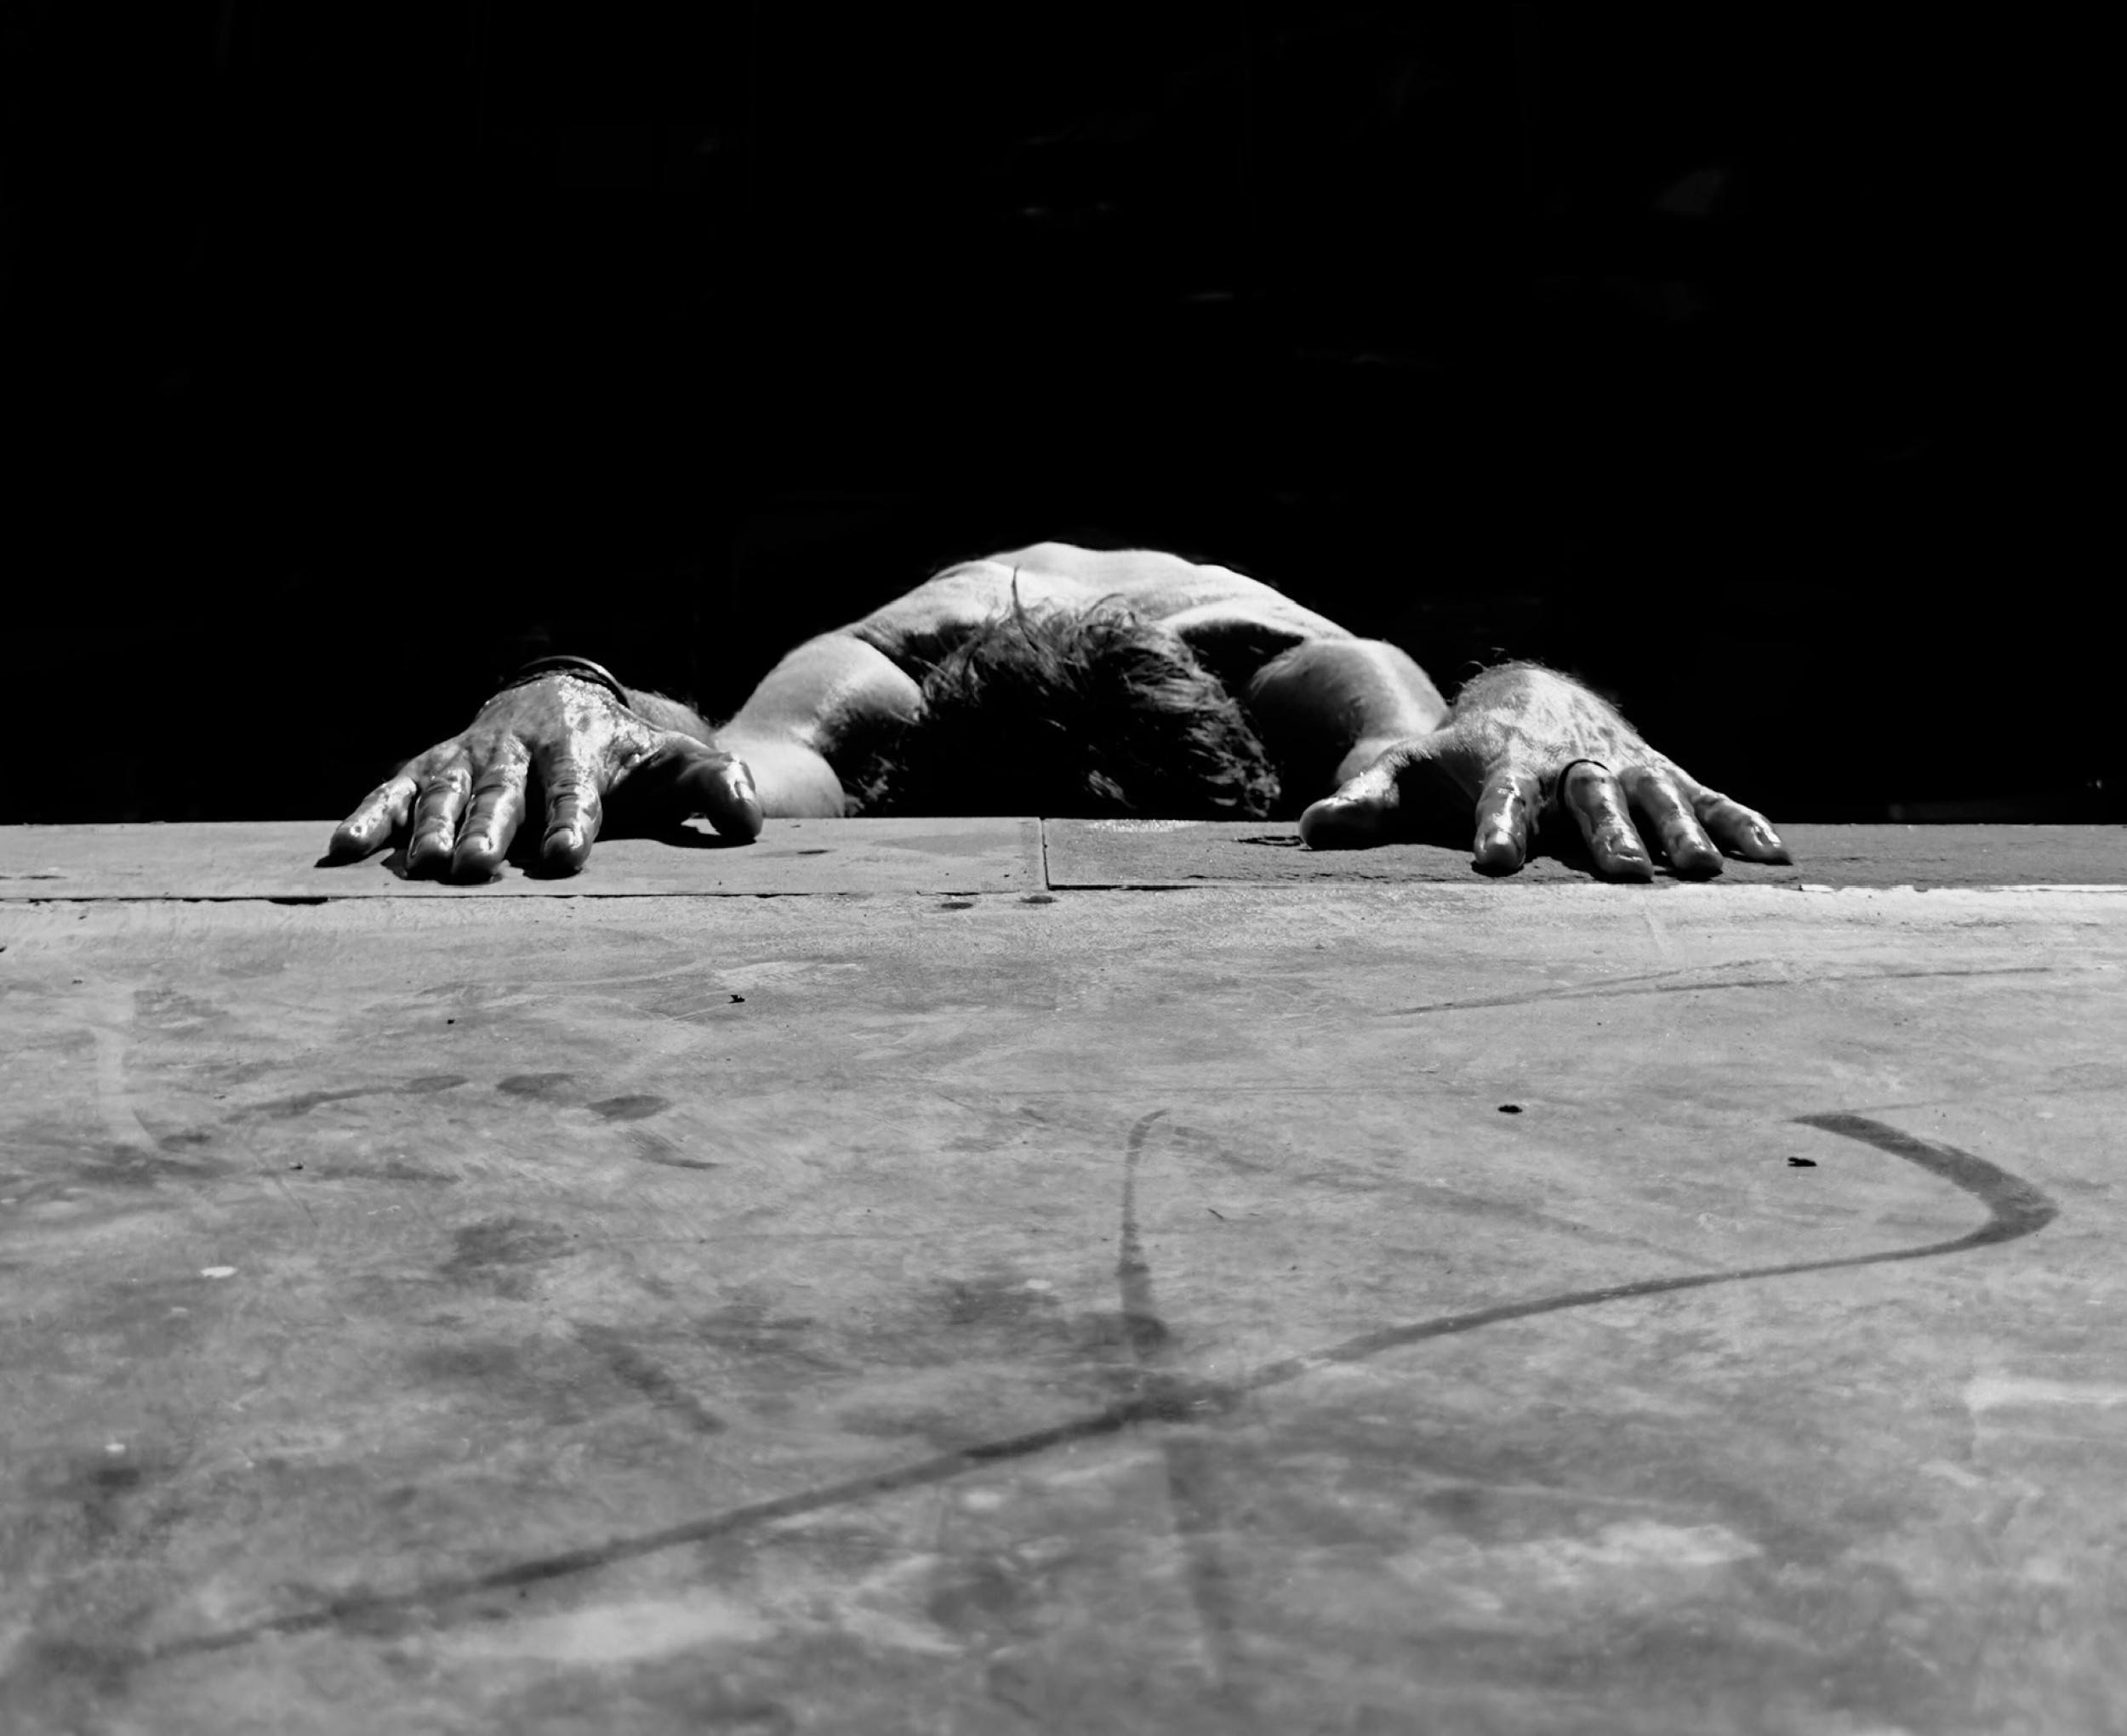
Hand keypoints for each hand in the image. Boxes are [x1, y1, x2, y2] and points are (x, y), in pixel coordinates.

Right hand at [327, 674, 762, 878]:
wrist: (569, 705)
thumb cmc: (630, 755)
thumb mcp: (679, 763)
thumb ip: (715, 787)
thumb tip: (747, 819)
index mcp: (581, 748)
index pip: (577, 789)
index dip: (571, 821)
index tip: (566, 856)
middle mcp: (519, 749)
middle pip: (504, 792)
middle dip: (490, 828)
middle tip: (475, 868)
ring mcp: (470, 755)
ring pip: (447, 790)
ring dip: (430, 826)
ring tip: (421, 867)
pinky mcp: (432, 765)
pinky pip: (397, 788)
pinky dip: (371, 814)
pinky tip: (346, 849)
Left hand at [1296, 663, 1788, 878]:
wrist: (1525, 698)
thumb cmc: (1455, 756)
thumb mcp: (1405, 774)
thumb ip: (1364, 805)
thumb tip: (1310, 831)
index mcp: (1503, 769)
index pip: (1497, 799)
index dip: (1498, 827)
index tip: (1495, 862)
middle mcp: (1567, 766)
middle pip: (1589, 800)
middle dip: (1608, 836)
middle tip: (1627, 879)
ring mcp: (1619, 765)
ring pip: (1654, 795)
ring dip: (1679, 833)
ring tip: (1702, 876)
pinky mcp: (1660, 771)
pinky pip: (1703, 794)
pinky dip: (1736, 820)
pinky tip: (1772, 859)